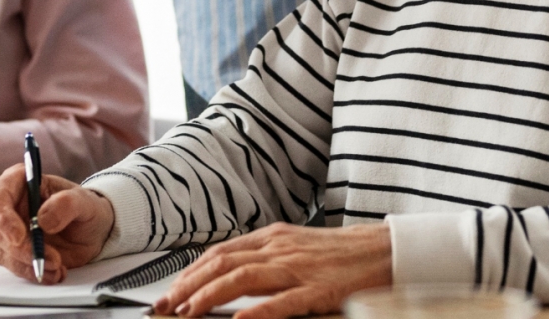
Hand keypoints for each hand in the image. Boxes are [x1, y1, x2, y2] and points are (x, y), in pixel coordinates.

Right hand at [0, 164, 114, 283]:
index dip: (3, 218)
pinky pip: (14, 266)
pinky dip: (33, 272)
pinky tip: (54, 273)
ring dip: (29, 264)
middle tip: (50, 258)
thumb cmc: (85, 208)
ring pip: (3, 252)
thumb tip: (43, 220)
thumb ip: (66, 204)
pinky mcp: (14, 252)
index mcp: (21, 183)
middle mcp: (10, 207)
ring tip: (58, 266)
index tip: (19, 237)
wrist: (93, 230)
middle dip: (23, 249)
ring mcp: (9, 231)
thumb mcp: (85, 201)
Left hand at [152, 222, 391, 318]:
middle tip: (165, 307)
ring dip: (208, 295)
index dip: (190, 272)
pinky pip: (283, 301)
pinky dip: (258, 311)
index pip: (220, 252)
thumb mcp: (297, 247)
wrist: (384, 251)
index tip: (169, 291)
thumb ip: (265, 259)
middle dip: (188, 285)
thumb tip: (228, 276)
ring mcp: (298, 268)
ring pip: (242, 277)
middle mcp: (280, 248)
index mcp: (274, 237)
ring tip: (187, 312)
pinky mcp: (318, 289)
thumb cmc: (341, 254)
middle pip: (222, 262)